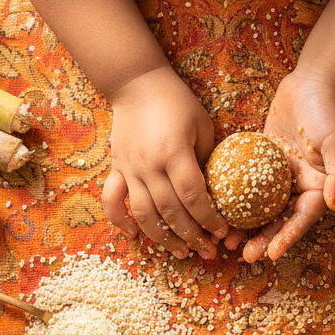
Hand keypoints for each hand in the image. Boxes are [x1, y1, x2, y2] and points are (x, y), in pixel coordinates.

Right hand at [102, 66, 227, 259]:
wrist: (137, 82)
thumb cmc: (177, 102)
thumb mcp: (203, 126)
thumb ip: (208, 160)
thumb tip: (220, 192)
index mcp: (174, 153)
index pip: (193, 196)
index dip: (209, 219)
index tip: (222, 231)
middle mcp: (149, 165)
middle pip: (170, 211)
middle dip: (192, 235)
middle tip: (208, 251)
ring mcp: (129, 168)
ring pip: (144, 214)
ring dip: (163, 238)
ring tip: (181, 252)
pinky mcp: (116, 168)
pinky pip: (112, 200)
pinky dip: (120, 221)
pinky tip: (133, 235)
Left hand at [226, 68, 334, 262]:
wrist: (316, 81)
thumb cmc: (332, 111)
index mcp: (321, 188)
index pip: (302, 219)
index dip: (287, 238)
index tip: (272, 254)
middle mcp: (301, 187)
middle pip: (279, 220)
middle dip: (263, 240)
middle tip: (244, 255)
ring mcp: (280, 176)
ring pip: (260, 208)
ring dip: (246, 226)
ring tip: (228, 240)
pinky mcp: (263, 161)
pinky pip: (246, 184)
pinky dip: (234, 198)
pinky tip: (217, 208)